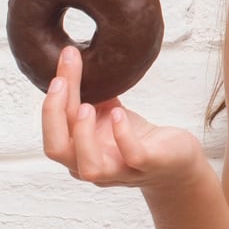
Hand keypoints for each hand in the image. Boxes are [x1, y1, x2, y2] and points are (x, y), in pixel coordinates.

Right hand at [40, 43, 203, 191]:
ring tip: (86, 106)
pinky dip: (122, 134)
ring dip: (82, 134)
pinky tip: (119, 113)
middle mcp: (91, 165)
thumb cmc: (136, 137)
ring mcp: (120, 171)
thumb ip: (89, 96)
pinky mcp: (147, 166)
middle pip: (56, 149)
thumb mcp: (108, 113)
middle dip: (53, 115)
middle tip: (61, 82)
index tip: (63, 60)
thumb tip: (74, 57)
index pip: (55, 126)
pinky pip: (132, 156)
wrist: (176, 159)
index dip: (51, 97)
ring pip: (88, 166)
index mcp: (77, 151)